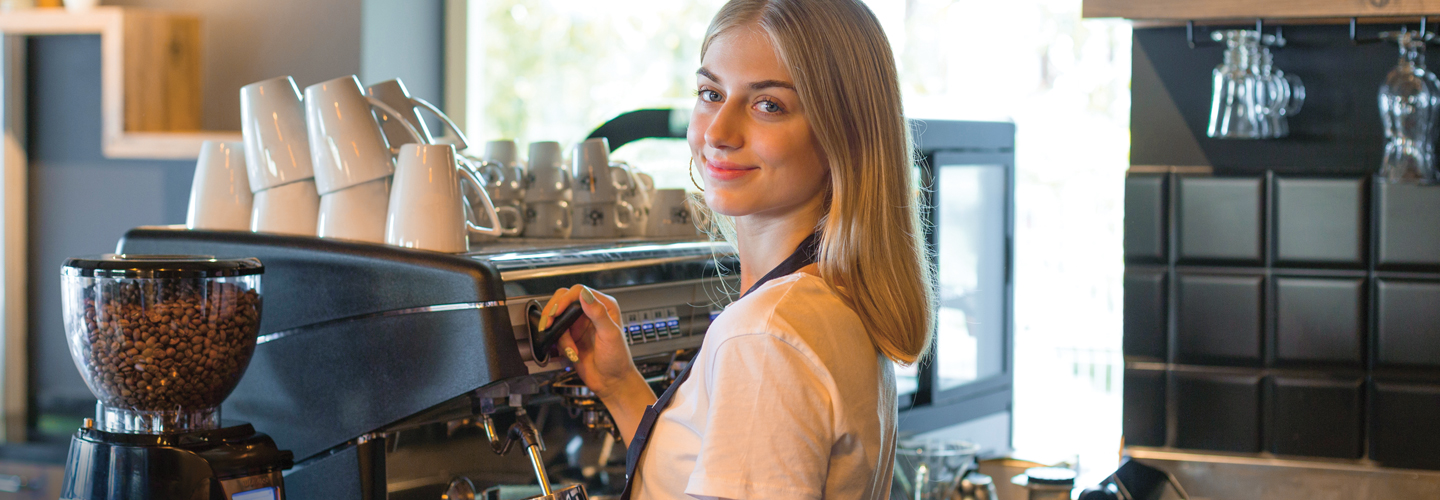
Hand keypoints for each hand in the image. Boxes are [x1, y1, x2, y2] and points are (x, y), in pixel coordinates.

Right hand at [539, 285, 652, 402]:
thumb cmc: (618, 359)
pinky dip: (561, 345)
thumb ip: (598, 313)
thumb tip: (585, 295)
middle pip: (563, 300)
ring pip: (557, 319)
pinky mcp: (570, 337)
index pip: (579, 292)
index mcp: (604, 306)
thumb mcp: (610, 335)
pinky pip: (557, 335)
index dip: (565, 299)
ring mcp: (579, 325)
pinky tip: (572, 353)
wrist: (611, 382)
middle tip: (549, 322)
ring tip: (571, 348)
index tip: (557, 311)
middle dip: (554, 312)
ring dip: (560, 335)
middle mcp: (590, 312)